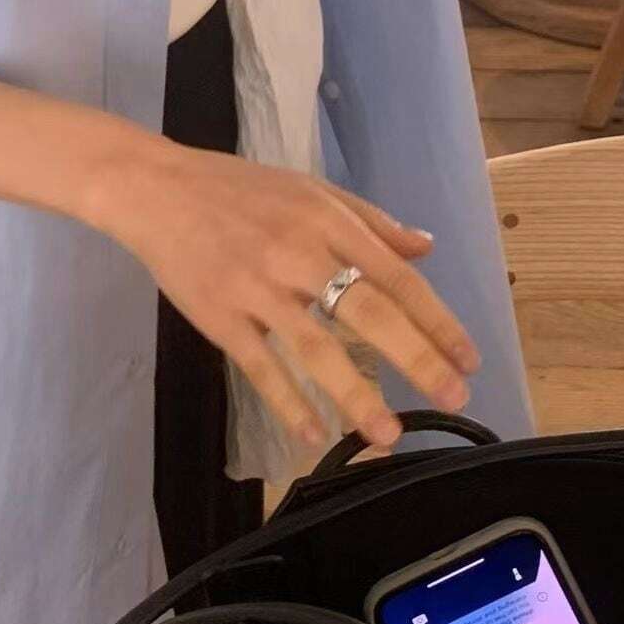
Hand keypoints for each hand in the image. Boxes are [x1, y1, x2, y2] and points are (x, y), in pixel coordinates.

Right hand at [91, 138, 480, 451]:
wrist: (156, 190)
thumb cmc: (239, 189)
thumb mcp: (311, 190)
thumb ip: (370, 221)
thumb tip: (426, 249)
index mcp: (326, 222)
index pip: (396, 277)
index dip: (436, 320)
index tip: (467, 357)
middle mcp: (298, 254)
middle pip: (369, 313)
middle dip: (417, 358)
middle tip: (453, 396)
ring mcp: (256, 288)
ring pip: (315, 348)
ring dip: (356, 394)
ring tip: (387, 433)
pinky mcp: (218, 316)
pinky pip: (260, 366)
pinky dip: (287, 402)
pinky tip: (312, 434)